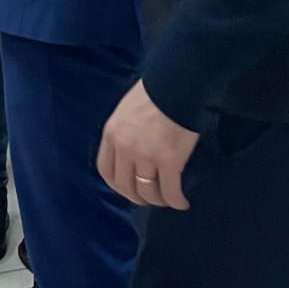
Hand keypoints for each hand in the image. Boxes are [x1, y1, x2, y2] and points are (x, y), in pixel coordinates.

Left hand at [97, 80, 199, 209]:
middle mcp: (125, 148)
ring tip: (167, 201)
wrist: (177, 84)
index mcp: (112, 134)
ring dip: (158, 201)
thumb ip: (123, 131)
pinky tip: (182, 202)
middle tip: (149, 199)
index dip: (117, 185)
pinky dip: (176, 201)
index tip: (128, 189)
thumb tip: (129, 150)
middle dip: (137, 197)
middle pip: (125, 186)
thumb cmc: (154, 92)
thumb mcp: (126, 110)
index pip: (106, 170)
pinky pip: (170, 191)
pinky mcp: (169, 161)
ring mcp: (146, 156)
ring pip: (148, 192)